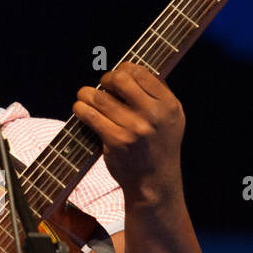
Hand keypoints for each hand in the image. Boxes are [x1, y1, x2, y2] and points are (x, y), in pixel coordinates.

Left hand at [73, 62, 184, 206]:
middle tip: (101, 87)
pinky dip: (81, 109)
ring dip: (86, 93)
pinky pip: (90, 115)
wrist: (155, 183)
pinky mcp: (116, 141)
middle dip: (106, 79)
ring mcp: (134, 128)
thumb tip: (130, 70)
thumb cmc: (159, 147)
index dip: (123, 70)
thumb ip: (157, 96)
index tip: (116, 77)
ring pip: (100, 97)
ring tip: (84, 96)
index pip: (140, 72)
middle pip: (120, 79)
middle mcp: (153, 115)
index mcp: (169, 105)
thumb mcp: (171, 119)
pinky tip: (80, 109)